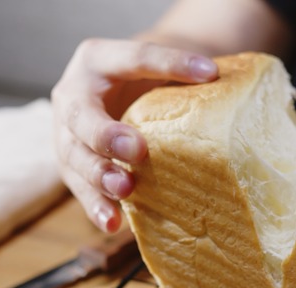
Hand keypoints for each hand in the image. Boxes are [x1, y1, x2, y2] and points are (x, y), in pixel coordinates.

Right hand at [51, 38, 217, 231]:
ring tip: (124, 189)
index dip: (171, 63)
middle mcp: (73, 94)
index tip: (209, 72)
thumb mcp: (163, 67)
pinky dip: (97, 207)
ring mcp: (65, 133)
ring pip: (74, 156)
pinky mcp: (72, 166)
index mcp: (99, 58)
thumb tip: (230, 83)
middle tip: (136, 150)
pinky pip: (80, 189)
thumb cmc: (146, 78)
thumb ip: (187, 73)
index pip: (135, 58)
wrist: (116, 90)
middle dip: (107, 134)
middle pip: (83, 115)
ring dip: (99, 176)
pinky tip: (114, 223)